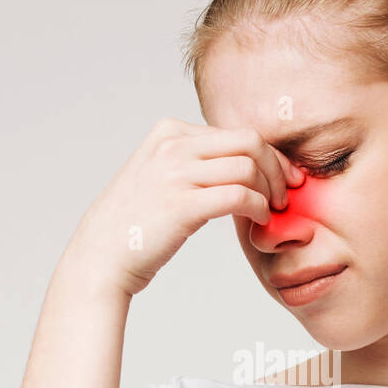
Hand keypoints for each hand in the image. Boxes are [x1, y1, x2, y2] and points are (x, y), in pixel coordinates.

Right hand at [64, 117, 303, 295]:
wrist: (102, 255)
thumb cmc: (136, 224)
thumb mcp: (160, 176)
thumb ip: (193, 162)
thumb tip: (243, 163)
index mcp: (169, 132)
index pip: (236, 133)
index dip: (268, 155)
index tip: (283, 177)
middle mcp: (172, 145)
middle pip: (249, 141)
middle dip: (277, 167)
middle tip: (285, 194)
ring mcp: (176, 172)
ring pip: (249, 166)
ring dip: (269, 191)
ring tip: (270, 211)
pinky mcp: (183, 204)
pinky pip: (240, 195)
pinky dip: (259, 207)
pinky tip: (258, 220)